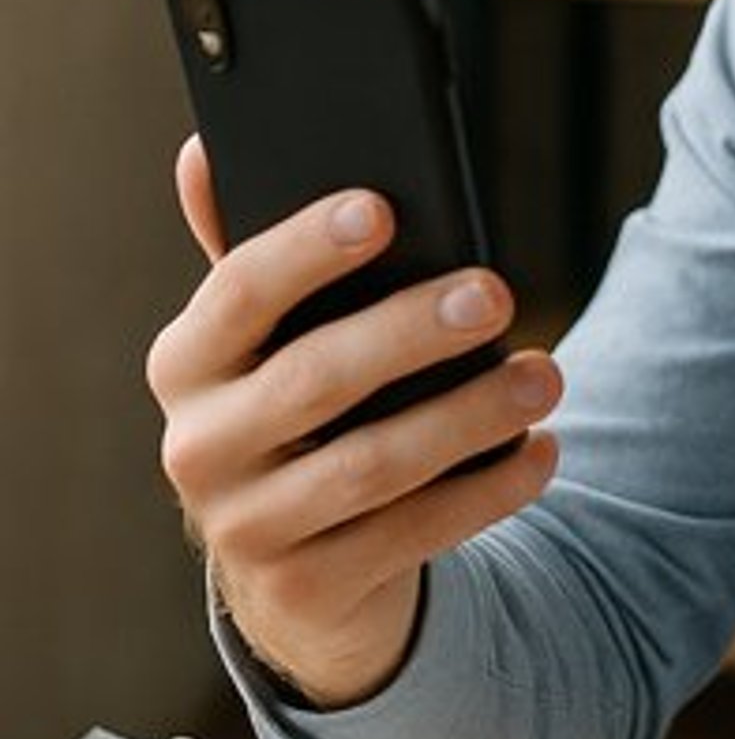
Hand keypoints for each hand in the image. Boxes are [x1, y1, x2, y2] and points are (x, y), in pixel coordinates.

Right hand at [147, 136, 563, 708]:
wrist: (297, 573)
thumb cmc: (299, 416)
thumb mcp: (267, 344)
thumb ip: (252, 254)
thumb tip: (203, 147)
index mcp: (185, 363)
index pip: (238, 291)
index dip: (308, 248)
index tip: (383, 208)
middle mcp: (197, 447)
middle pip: (315, 379)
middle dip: (411, 331)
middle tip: (496, 293)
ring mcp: (246, 529)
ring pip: (371, 466)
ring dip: (469, 416)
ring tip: (544, 377)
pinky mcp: (308, 591)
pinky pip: (413, 536)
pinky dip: (486, 491)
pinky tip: (540, 452)